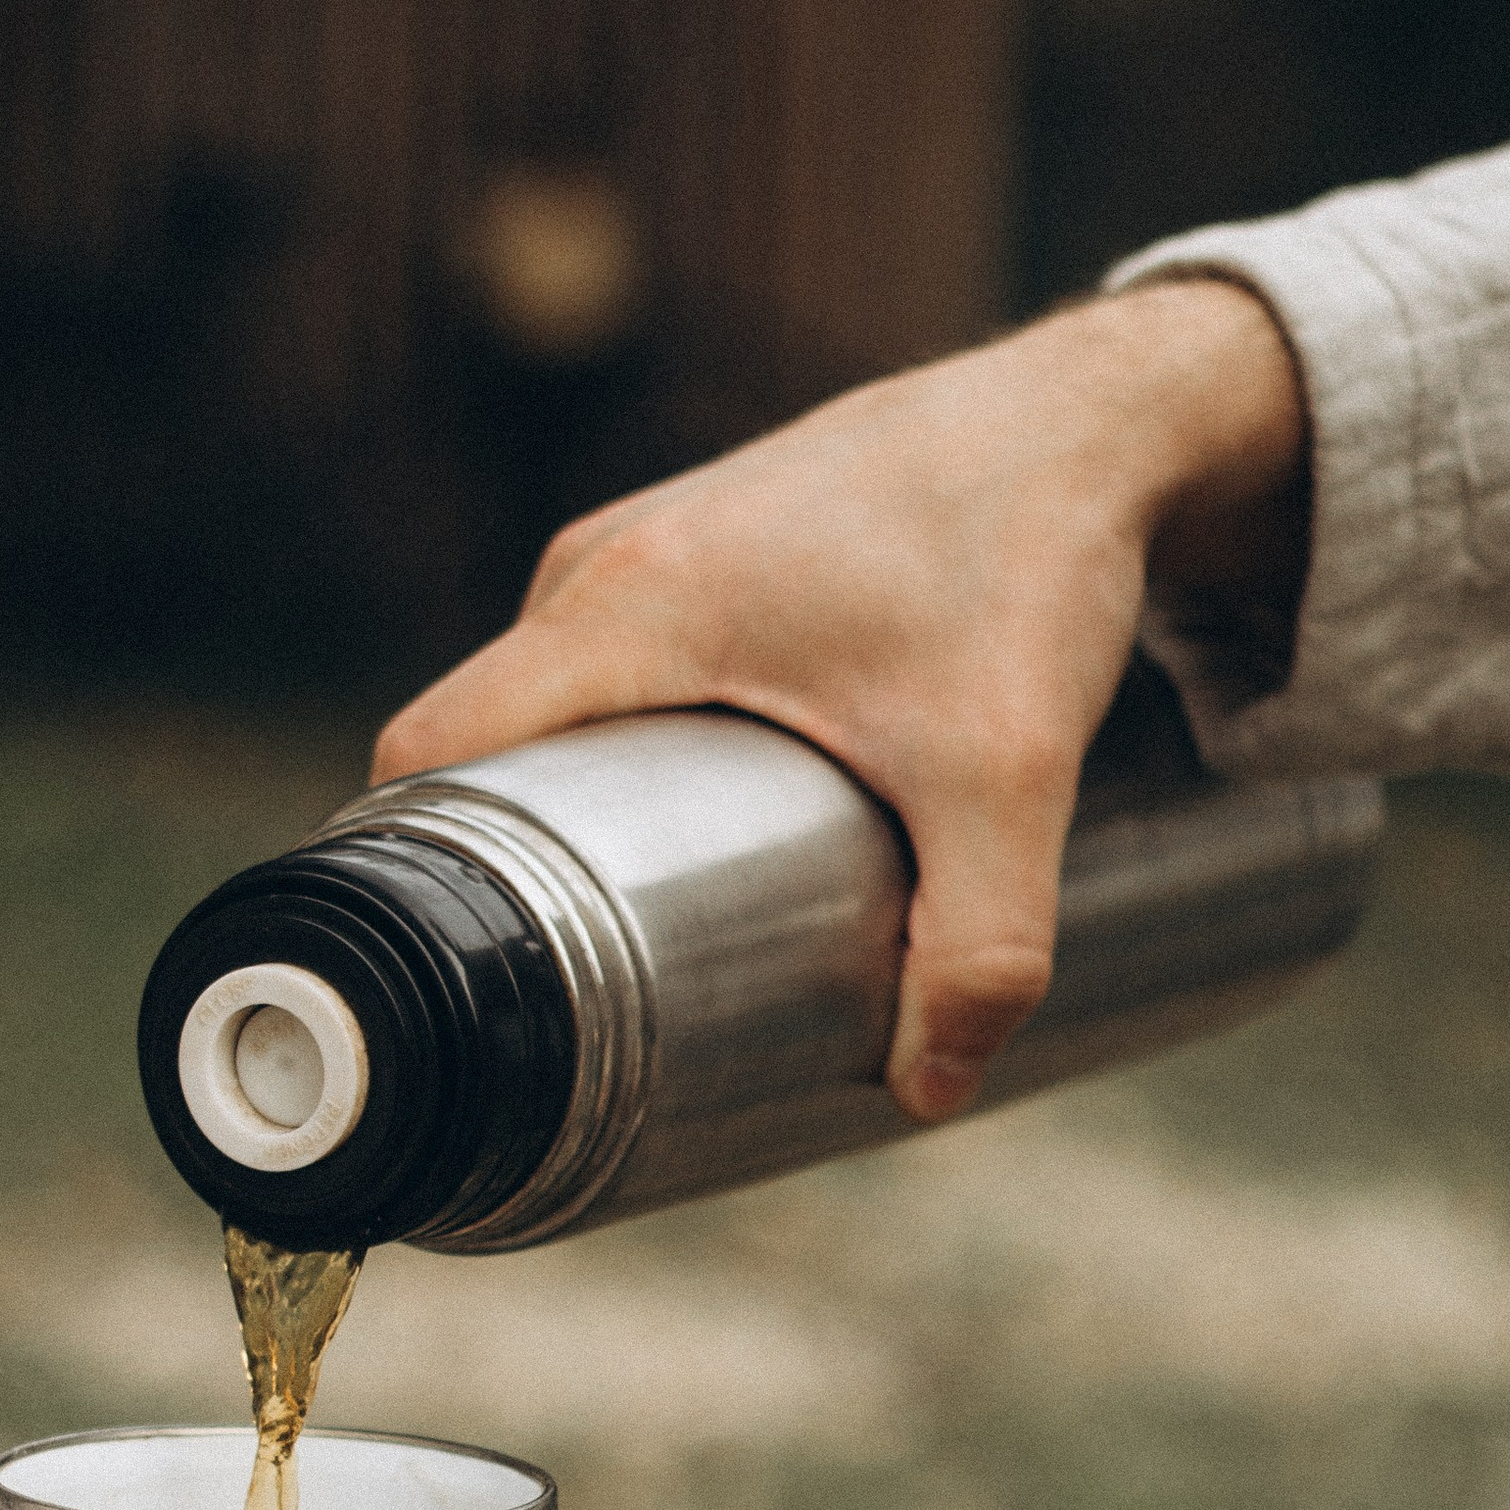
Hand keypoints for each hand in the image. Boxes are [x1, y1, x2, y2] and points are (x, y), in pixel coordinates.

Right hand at [374, 279, 1307, 1121]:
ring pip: (558, 709)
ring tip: (639, 927)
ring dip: (579, 807)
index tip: (446, 976)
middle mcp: (607, 567)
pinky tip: (699, 825)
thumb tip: (928, 1092)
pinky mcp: (710, 550)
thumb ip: (978, 945)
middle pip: (486, 745)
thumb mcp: (1009, 773)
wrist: (1100, 417)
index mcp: (620, 609)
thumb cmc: (1031, 554)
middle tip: (570, 988)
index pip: (431, 752)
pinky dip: (632, 749)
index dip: (410, 869)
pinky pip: (615, 670)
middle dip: (512, 866)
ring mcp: (651, 548)